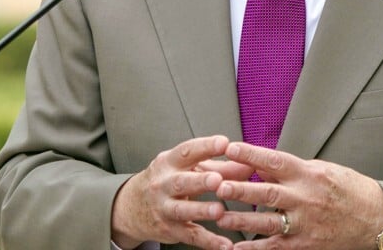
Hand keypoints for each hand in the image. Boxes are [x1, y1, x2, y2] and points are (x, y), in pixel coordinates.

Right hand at [111, 135, 235, 249]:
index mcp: (169, 163)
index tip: (224, 143)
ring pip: (182, 210)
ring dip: (201, 211)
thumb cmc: (168, 181)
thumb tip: (250, 164)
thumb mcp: (187, 169)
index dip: (205, 147)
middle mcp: (163, 184)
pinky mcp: (170, 230)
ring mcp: (164, 208)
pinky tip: (224, 245)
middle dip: (199, 181)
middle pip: (181, 182)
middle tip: (217, 180)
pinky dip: (208, 242)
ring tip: (219, 210)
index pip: (186, 151)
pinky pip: (190, 236)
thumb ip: (220, 166)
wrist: (133, 207)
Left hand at [213, 142, 382, 248]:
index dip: (251, 154)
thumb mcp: (323, 170)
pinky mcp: (306, 245)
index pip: (275, 161)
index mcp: (309, 174)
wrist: (375, 217)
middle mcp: (305, 198)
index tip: (230, 148)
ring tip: (220, 215)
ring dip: (242, 219)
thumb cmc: (349, 190)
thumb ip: (292, 170)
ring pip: (267, 221)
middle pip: (267, 192)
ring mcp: (305, 223)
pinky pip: (276, 247)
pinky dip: (255, 249)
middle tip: (218, 184)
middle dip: (241, 188)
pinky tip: (237, 248)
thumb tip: (262, 167)